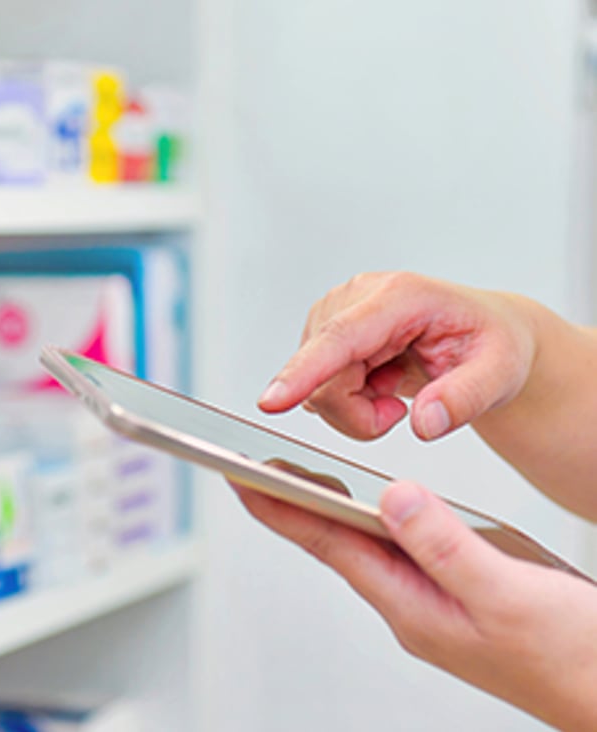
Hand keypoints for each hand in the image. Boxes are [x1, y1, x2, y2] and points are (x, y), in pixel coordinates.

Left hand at [232, 479, 596, 730]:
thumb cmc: (573, 659)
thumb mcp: (506, 594)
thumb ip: (444, 545)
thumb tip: (389, 496)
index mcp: (412, 607)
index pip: (329, 544)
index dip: (282, 507)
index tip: (240, 476)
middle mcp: (413, 609)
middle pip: (339, 545)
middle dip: (292, 505)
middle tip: (249, 468)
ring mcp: (435, 608)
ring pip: (370, 549)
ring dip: (333, 513)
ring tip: (295, 480)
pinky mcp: (460, 602)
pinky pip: (406, 555)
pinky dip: (382, 525)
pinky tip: (379, 512)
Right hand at [258, 272, 538, 440]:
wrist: (484, 334)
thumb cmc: (491, 343)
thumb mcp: (501, 373)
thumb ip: (465, 398)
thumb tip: (424, 422)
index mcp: (401, 296)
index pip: (341, 337)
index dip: (304, 371)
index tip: (272, 400)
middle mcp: (358, 297)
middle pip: (325, 377)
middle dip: (358, 414)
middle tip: (403, 412)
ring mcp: (335, 313)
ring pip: (316, 387)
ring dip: (354, 407)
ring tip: (394, 389)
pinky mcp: (323, 332)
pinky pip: (316, 387)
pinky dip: (347, 402)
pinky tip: (376, 383)